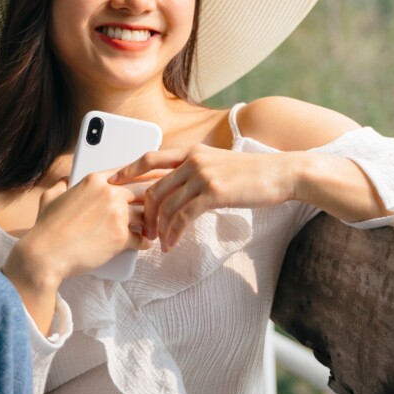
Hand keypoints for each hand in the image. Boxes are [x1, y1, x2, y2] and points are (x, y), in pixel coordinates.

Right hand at [10, 170, 152, 285]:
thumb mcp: (50, 198)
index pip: (131, 171)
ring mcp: (117, 214)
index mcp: (95, 180)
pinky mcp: (120, 236)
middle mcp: (110, 193)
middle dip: (158, 197)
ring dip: (153, 222)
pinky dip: (145, 243)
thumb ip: (62, 185)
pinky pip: (142, 238)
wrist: (45, 254)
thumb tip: (64, 181)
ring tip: (155, 226)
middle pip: (145, 189)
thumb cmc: (46, 228)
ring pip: (147, 214)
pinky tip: (145, 244)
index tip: (158, 176)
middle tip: (167, 202)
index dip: (148, 174)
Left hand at [110, 145, 299, 251]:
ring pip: (166, 204)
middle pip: (154, 186)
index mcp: (191, 151)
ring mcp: (203, 175)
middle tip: (142, 229)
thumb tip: (179, 186)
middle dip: (144, 211)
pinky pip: (183, 216)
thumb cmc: (252, 173)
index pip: (150, 157)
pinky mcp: (214, 193)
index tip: (113, 181)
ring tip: (158, 242)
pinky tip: (172, 243)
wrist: (280, 174)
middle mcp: (193, 160)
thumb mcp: (219, 163)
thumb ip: (197, 170)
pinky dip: (174, 233)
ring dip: (158, 227)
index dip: (128, 169)